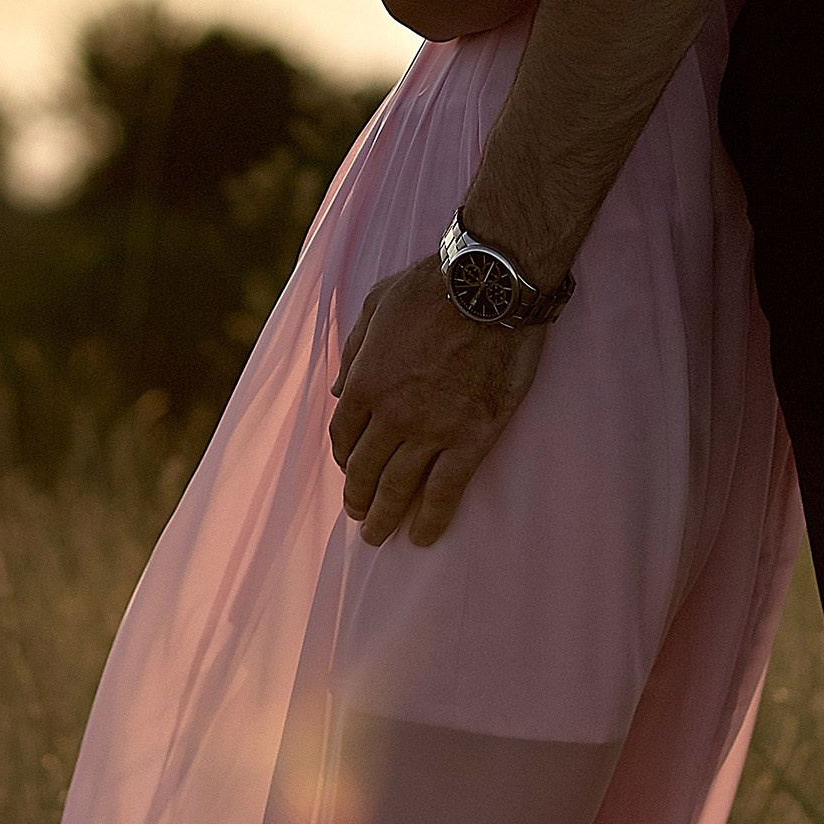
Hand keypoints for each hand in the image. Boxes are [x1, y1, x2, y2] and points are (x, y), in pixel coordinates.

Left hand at [328, 258, 546, 547]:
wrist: (487, 288)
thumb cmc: (430, 287)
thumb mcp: (375, 305)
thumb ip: (354, 350)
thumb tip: (336, 390)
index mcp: (365, 380)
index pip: (343, 434)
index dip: (342, 458)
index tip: (347, 471)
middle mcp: (392, 413)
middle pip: (366, 469)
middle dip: (359, 498)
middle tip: (359, 519)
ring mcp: (432, 430)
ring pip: (401, 487)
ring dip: (386, 517)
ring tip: (379, 536)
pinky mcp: (471, 439)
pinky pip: (447, 489)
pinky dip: (432, 518)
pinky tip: (423, 536)